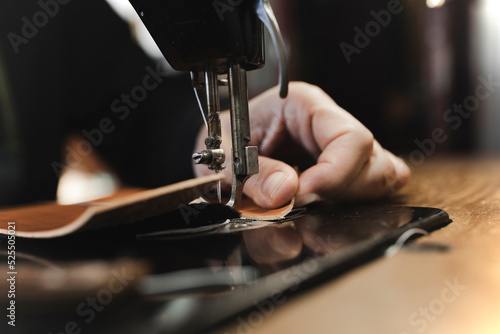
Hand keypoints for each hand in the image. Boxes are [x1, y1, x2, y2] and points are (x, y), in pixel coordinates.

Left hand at [193, 82, 409, 208]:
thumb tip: (286, 191)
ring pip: (381, 176)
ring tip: (310, 201)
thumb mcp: (224, 154)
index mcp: (304, 104)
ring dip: (350, 199)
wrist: (223, 149)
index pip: (351, 138)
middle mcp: (329, 122)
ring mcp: (341, 146)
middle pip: (374, 160)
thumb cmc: (225, 140)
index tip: (302, 195)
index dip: (334, 174)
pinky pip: (372, 188)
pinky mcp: (345, 168)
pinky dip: (355, 202)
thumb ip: (252, 173)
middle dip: (342, 190)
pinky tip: (323, 203)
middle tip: (301, 201)